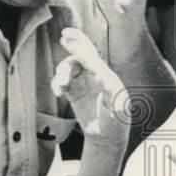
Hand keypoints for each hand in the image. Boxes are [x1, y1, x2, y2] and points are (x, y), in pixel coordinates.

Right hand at [51, 28, 129, 146]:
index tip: (69, 42)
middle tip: (64, 37)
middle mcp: (95, 76)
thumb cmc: (117, 122)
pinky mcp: (73, 93)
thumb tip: (100, 75)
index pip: (92, 58)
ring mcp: (83, 83)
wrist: (107, 138)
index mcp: (107, 76)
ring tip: (60, 86)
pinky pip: (62, 82)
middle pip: (82, 55)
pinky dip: (57, 83)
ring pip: (69, 68)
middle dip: (74, 43)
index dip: (81, 49)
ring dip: (62, 73)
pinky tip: (58, 92)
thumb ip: (110, 90)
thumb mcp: (118, 106)